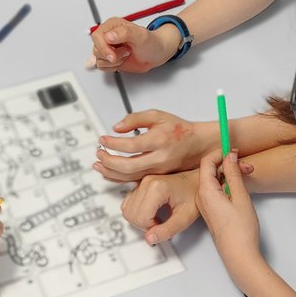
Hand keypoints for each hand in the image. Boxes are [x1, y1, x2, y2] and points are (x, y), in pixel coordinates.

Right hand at [89, 18, 175, 73]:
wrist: (156, 54)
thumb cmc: (151, 42)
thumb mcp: (140, 35)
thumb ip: (124, 33)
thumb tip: (109, 36)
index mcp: (112, 26)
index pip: (97, 36)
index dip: (103, 47)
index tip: (113, 55)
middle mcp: (108, 36)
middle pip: (96, 49)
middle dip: (111, 56)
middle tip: (126, 53)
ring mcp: (108, 48)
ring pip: (98, 59)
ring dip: (114, 62)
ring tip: (126, 54)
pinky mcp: (109, 58)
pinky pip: (102, 66)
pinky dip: (112, 67)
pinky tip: (123, 60)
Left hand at [95, 110, 220, 181]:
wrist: (198, 145)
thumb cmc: (178, 129)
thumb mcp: (157, 115)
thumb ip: (135, 118)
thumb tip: (116, 128)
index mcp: (159, 140)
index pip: (130, 145)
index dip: (113, 143)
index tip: (102, 139)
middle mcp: (159, 158)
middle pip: (128, 166)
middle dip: (108, 161)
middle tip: (98, 153)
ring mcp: (158, 170)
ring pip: (130, 177)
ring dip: (110, 172)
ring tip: (98, 164)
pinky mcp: (157, 177)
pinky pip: (134, 180)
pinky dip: (119, 178)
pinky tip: (109, 174)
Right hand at [121, 171, 200, 243]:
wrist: (198, 179)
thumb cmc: (195, 194)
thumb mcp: (185, 217)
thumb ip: (167, 230)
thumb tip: (150, 239)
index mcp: (157, 188)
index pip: (140, 218)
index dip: (151, 228)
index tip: (163, 226)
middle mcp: (146, 182)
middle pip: (131, 214)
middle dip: (144, 225)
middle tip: (160, 224)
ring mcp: (142, 181)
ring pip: (127, 209)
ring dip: (139, 219)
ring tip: (156, 218)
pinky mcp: (141, 183)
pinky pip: (128, 202)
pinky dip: (136, 212)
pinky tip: (150, 213)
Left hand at [194, 150, 266, 285]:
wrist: (238, 254)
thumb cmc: (240, 231)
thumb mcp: (240, 197)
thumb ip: (233, 174)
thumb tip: (230, 156)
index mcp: (205, 191)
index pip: (207, 162)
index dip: (220, 152)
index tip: (234, 149)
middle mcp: (200, 197)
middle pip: (210, 171)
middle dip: (227, 164)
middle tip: (246, 165)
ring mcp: (204, 204)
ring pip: (213, 181)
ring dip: (229, 174)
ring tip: (247, 175)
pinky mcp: (210, 210)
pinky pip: (215, 190)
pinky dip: (226, 185)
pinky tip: (239, 187)